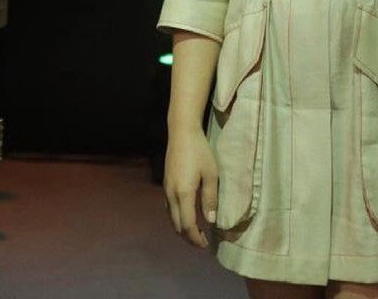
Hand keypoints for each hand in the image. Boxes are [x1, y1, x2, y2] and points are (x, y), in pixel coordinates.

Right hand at [163, 128, 217, 248]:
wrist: (181, 132)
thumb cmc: (200, 151)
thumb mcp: (211, 174)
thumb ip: (210, 198)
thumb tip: (211, 220)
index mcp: (183, 194)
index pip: (187, 226)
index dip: (196, 239)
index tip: (206, 244)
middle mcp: (171, 195)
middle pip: (177, 226)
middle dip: (189, 237)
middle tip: (202, 242)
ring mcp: (166, 190)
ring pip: (171, 218)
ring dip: (182, 229)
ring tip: (196, 232)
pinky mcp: (165, 184)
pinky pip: (169, 209)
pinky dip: (177, 218)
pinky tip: (186, 215)